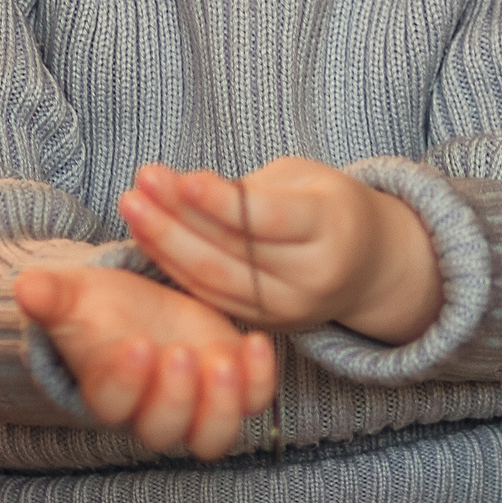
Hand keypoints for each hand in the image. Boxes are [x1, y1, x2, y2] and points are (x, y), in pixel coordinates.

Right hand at [12, 265, 277, 459]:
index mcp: (107, 392)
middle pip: (161, 431)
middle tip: (179, 352)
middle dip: (174, 397)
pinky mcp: (232, 385)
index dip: (124, 382)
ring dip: (221, 405)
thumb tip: (24, 285)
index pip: (111, 405)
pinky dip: (260, 380)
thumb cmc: (100, 309)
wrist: (139, 310)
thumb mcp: (74, 296)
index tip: (136, 344)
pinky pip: (253, 401)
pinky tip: (256, 342)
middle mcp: (151, 409)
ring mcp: (196, 403)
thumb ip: (51, 296)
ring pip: (211, 436)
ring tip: (223, 361)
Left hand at [119, 157, 442, 344]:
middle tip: (140, 184)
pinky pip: (210, 296)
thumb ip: (250, 190)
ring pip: (214, 279)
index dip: (222, 201)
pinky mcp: (264, 324)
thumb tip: (184, 190)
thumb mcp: (306, 180)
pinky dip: (174, 266)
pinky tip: (148, 235)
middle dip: (178, 218)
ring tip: (133, 205)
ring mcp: (287, 309)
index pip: (268, 219)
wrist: (368, 266)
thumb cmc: (328, 206)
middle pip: (232, 252)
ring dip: (165, 243)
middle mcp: (312, 277)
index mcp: (333, 229)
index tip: (179, 178)